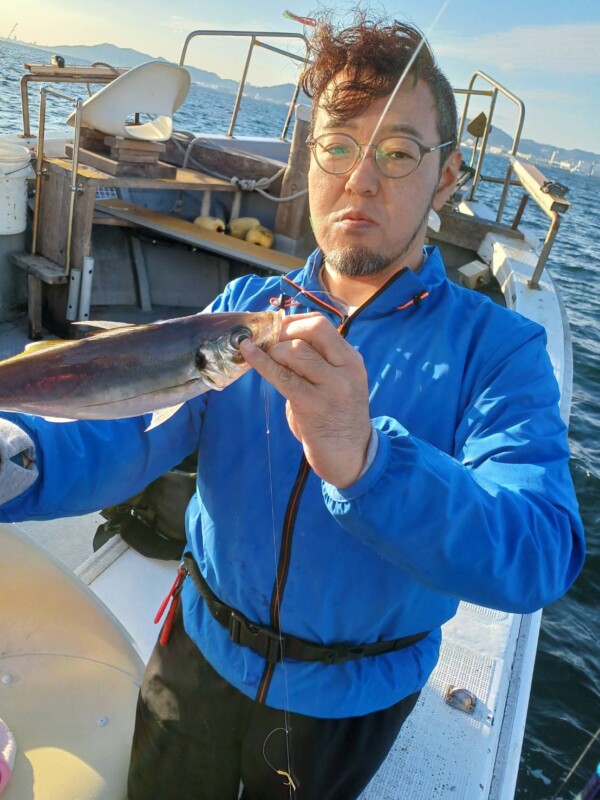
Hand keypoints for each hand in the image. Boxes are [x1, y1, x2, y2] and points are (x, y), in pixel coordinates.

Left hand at [239, 313, 371, 487]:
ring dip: (274, 351)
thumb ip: (317, 364)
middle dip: (284, 330)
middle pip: (313, 329)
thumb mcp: (336, 384)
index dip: (293, 322)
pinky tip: (248, 354)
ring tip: (267, 360)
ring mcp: (332, 387)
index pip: (322, 325)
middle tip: (269, 342)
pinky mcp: (312, 405)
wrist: (352, 456)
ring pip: (296, 350)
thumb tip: (279, 341)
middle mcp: (346, 369)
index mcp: (351, 360)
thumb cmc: (336, 419)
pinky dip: (261, 362)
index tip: (277, 329)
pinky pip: (282, 376)